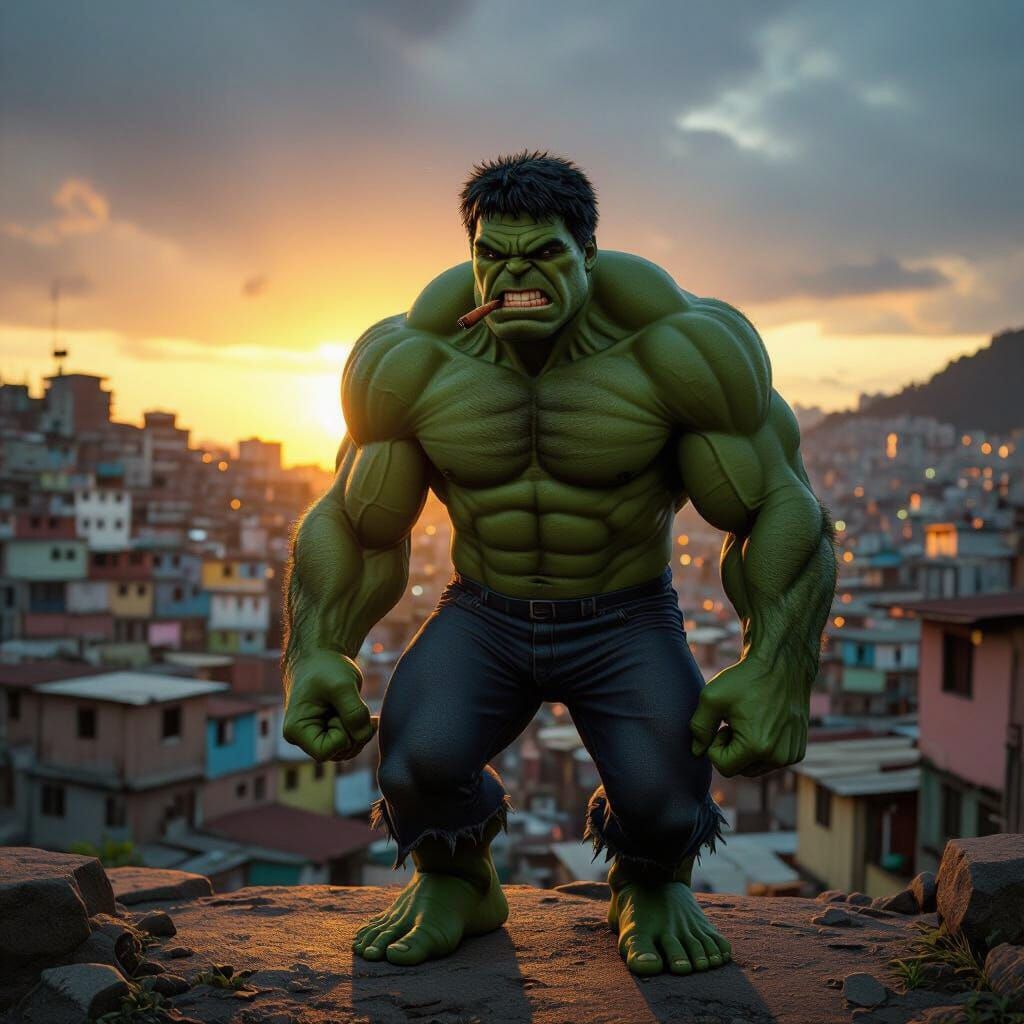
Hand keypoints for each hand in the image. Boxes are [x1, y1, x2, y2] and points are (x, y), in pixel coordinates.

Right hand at [282, 650, 377, 761]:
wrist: (321, 656)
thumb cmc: (326, 668)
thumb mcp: (342, 685)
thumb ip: (354, 712)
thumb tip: (363, 735)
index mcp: (296, 730)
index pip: (325, 752)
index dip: (342, 735)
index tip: (341, 710)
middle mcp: (302, 738)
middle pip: (338, 753)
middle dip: (354, 733)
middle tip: (354, 706)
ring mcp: (316, 736)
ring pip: (346, 751)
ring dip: (360, 733)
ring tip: (360, 708)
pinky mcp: (328, 732)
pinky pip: (349, 743)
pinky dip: (361, 731)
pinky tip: (368, 716)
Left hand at [689, 656, 808, 777]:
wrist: (781, 666)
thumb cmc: (745, 679)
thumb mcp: (712, 698)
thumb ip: (698, 728)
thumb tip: (696, 752)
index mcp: (757, 747)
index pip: (723, 767)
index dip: (715, 746)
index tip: (722, 724)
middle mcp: (778, 757)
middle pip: (740, 770)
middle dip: (731, 750)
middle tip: (734, 722)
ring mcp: (791, 755)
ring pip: (755, 767)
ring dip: (746, 750)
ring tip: (749, 722)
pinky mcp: (798, 751)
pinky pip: (771, 760)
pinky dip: (763, 748)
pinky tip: (763, 723)